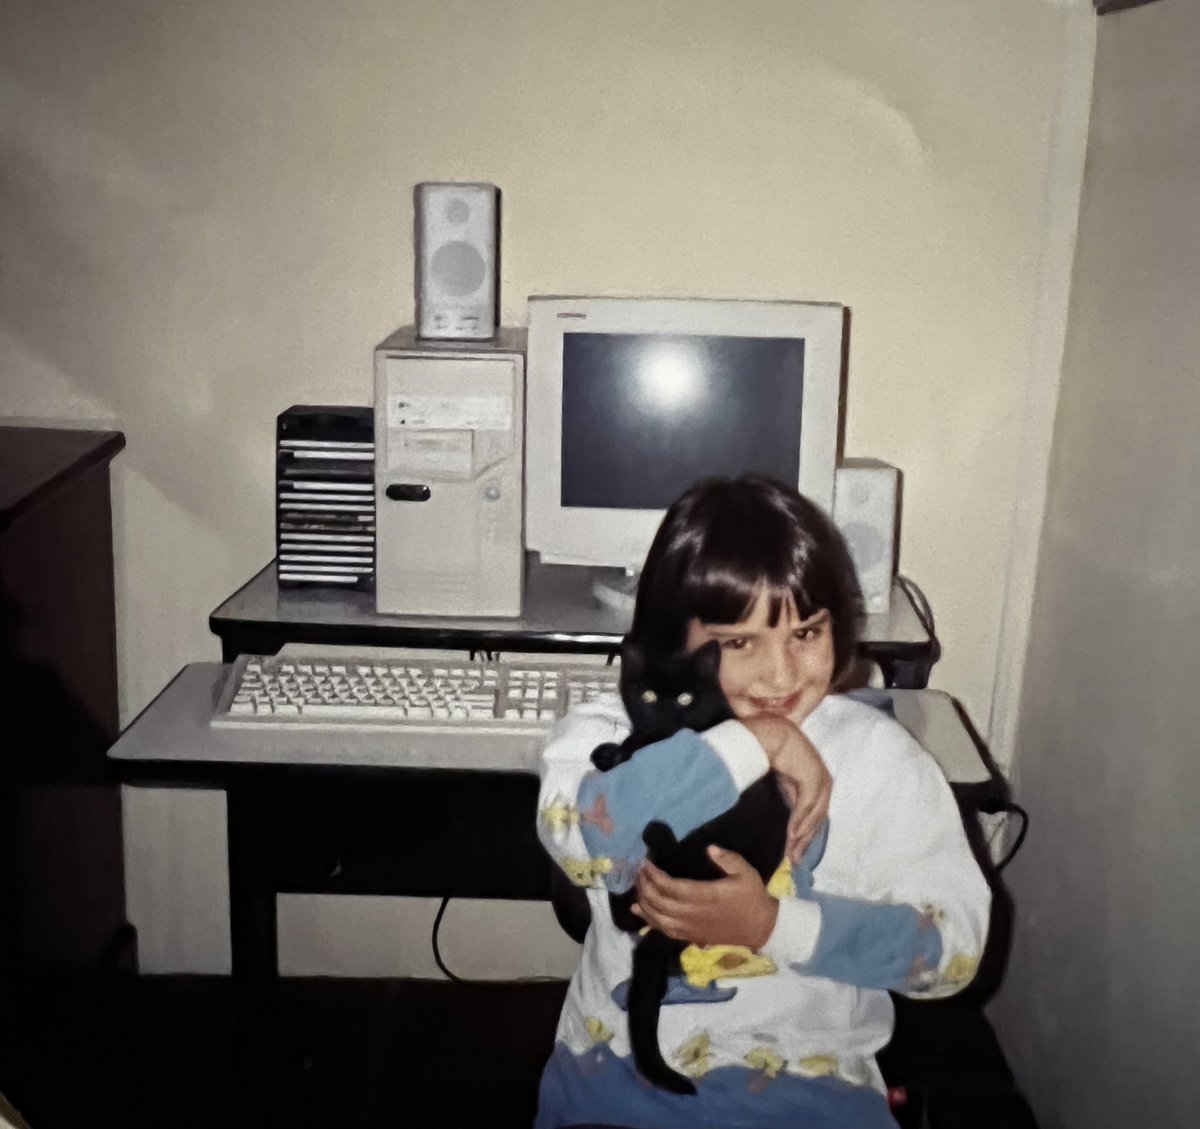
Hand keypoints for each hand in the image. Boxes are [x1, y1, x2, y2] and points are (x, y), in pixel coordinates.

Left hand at [631, 846, 778, 949]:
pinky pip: (664, 930)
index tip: (646, 862)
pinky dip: (648, 920)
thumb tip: (709, 848)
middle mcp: (694, 914)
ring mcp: (691, 928)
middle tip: (638, 870)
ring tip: (637, 885)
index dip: (654, 875)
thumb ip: (727, 859)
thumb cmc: (752, 897)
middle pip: (660, 903)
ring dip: (644, 902)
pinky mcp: (691, 936)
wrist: (760, 927)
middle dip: (645, 886)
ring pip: (659, 918)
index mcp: (705, 896)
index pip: (671, 887)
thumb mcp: (745, 872)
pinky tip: (638, 910)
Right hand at [741, 716, 831, 862]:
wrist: (771, 734)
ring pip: (813, 816)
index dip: (806, 837)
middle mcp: (825, 784)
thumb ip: (791, 798)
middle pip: (817, 820)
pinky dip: (799, 821)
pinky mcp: (812, 779)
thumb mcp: (785, 782)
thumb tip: (790, 823)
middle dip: (805, 842)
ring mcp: (821, 781)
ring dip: (802, 836)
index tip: (795, 854)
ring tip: (791, 852)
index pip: (816, 817)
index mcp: (820, 785)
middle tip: (794, 861)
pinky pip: (806, 806)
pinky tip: (791, 834)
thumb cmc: (775, 754)